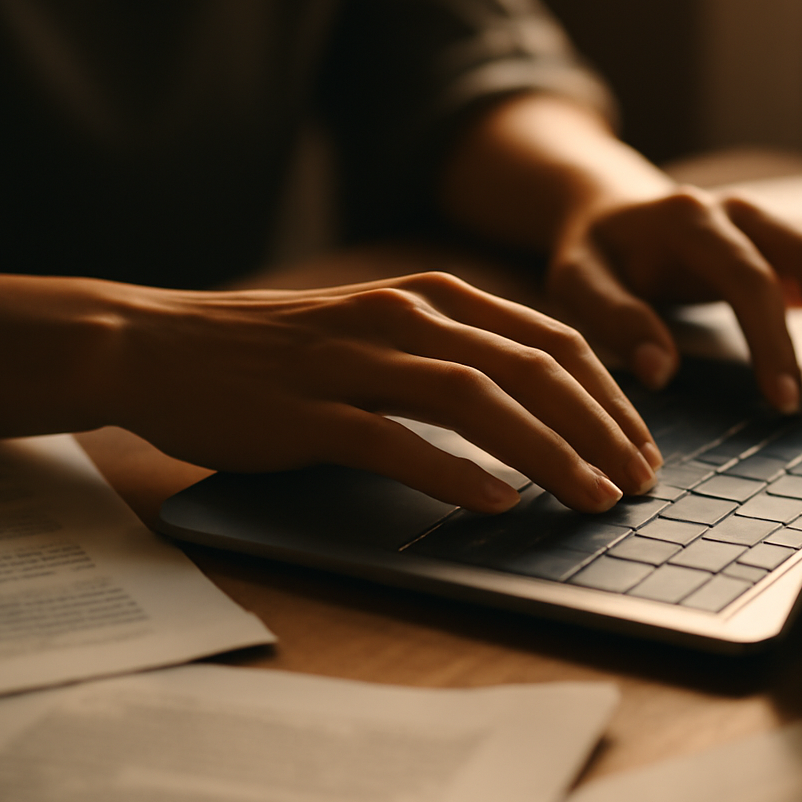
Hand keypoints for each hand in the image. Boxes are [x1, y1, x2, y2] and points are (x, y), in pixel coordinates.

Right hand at [109, 272, 661, 513]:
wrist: (158, 345)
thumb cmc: (276, 352)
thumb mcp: (375, 331)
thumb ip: (448, 354)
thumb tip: (534, 409)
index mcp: (428, 296)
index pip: (550, 340)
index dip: (610, 394)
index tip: (643, 444)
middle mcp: (402, 317)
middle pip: (531, 368)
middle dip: (600, 428)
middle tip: (641, 482)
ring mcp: (354, 362)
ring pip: (477, 401)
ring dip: (549, 452)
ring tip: (594, 498)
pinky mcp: (309, 412)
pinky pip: (396, 442)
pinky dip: (455, 474)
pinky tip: (497, 504)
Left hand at [545, 186, 801, 411]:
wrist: (608, 209)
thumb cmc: (593, 254)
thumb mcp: (576, 281)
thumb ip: (614, 318)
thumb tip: (660, 369)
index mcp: (687, 218)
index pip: (748, 278)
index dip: (773, 340)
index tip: (786, 400)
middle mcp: (739, 210)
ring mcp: (769, 220)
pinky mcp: (786, 240)